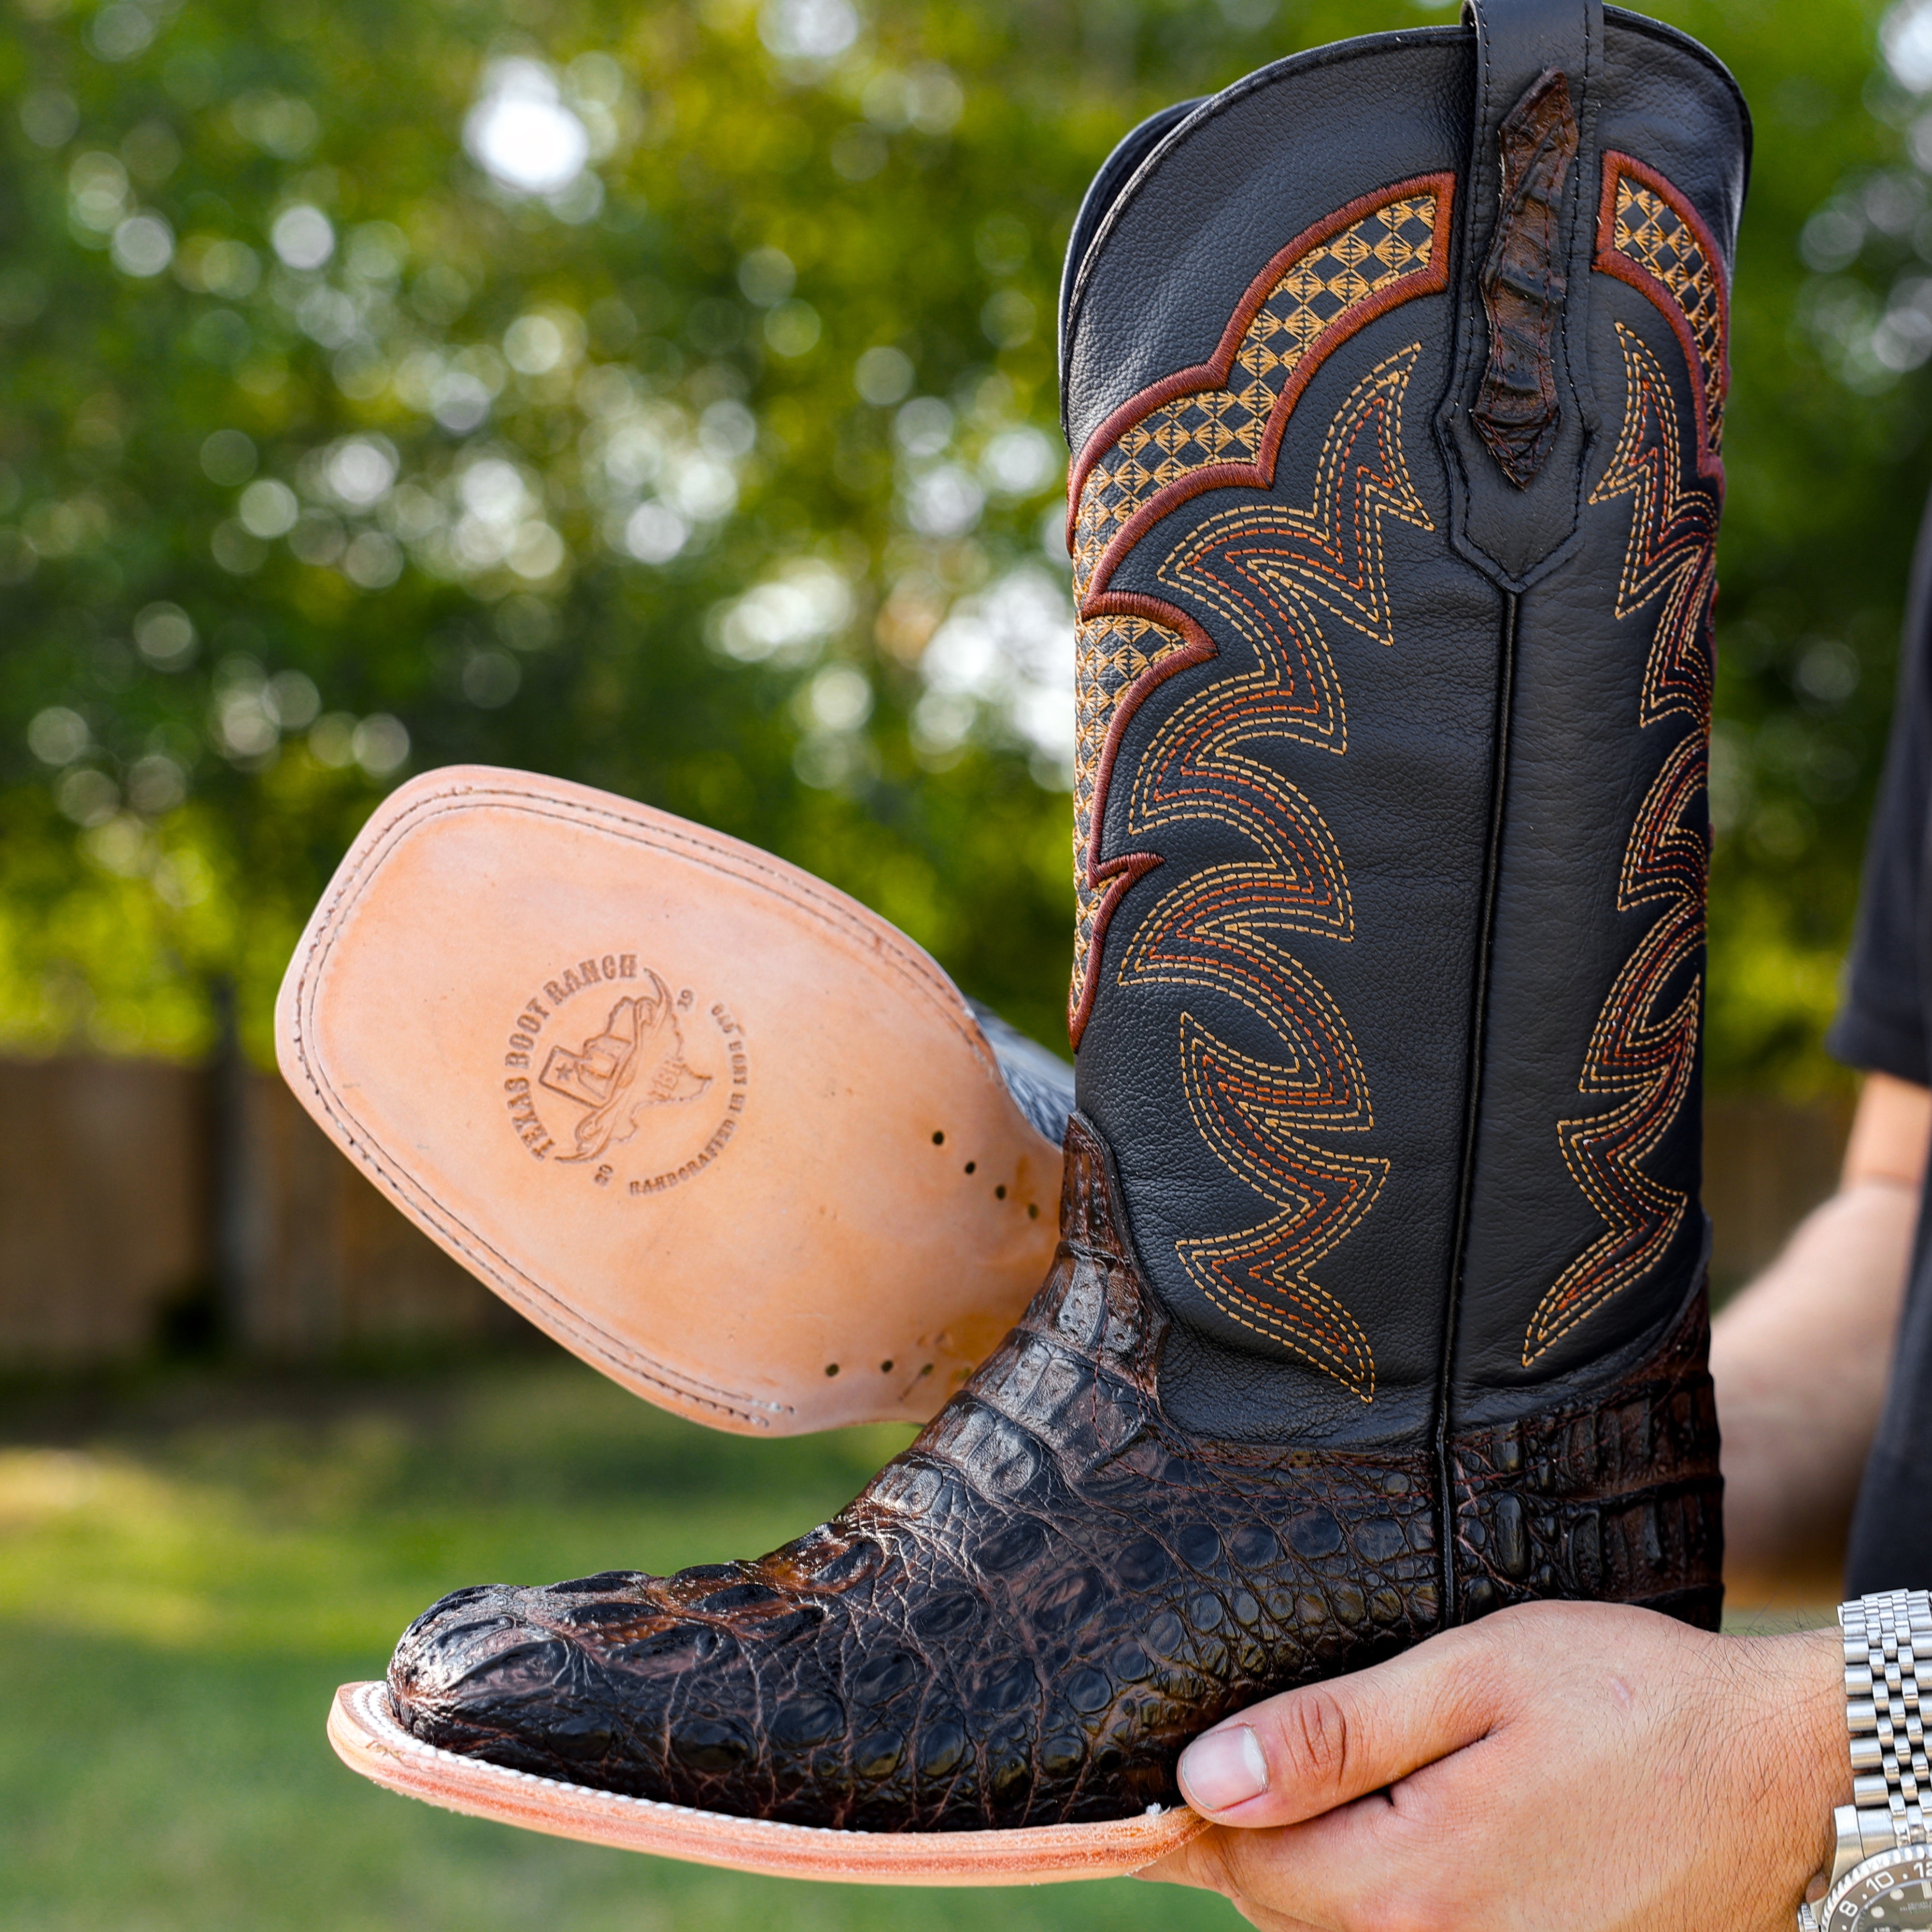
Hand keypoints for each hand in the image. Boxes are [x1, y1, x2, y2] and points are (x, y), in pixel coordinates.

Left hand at [1141, 1602, 1844, 1931]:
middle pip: (1282, 1910)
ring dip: (1318, 1868)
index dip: (1198, 1803)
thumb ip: (1332, 1735)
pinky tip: (1411, 1829)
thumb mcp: (1472, 1677)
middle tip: (1272, 1742)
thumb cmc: (1630, 1701)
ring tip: (1344, 1778)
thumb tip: (1203, 1778)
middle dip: (1258, 1833)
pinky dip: (1383, 1897)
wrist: (1783, 1775)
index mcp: (1416, 1882)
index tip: (1184, 1749)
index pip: (1240, 1863)